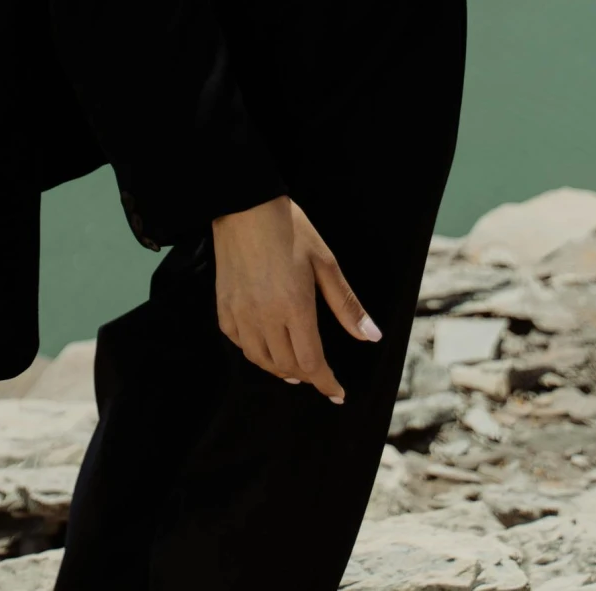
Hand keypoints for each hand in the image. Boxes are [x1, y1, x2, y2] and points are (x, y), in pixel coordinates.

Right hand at [211, 195, 380, 401]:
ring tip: (292, 367)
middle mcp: (265, 316)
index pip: (312, 363)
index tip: (337, 393)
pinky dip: (253, 350)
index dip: (326, 383)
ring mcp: (241, 311)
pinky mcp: (223, 303)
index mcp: (295, 307)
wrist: (245, 204)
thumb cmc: (290, 228)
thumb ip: (346, 304)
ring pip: (259, 358)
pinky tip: (263, 344)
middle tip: (319, 373)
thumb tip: (372, 337)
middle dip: (307, 375)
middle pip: (287, 365)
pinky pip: (237, 340)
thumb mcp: (324, 262)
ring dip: (279, 368)